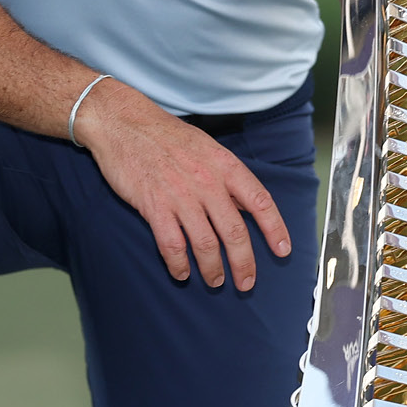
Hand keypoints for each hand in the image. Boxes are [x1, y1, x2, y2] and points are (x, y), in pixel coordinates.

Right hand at [75, 80, 292, 289]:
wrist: (123, 123)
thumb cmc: (164, 135)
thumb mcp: (206, 147)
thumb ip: (226, 177)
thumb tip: (245, 207)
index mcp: (225, 166)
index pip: (260, 202)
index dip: (275, 229)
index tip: (282, 250)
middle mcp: (207, 182)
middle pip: (235, 232)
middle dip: (244, 263)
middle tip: (245, 282)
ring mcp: (180, 196)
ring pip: (205, 243)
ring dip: (212, 269)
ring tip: (215, 281)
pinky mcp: (153, 205)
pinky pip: (171, 244)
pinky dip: (178, 264)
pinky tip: (182, 273)